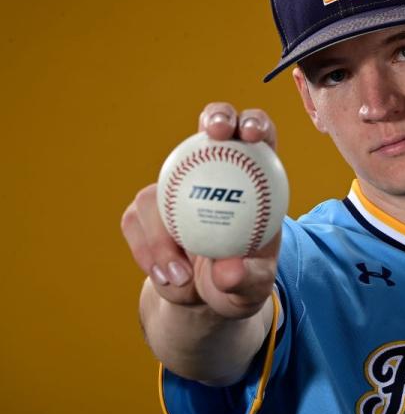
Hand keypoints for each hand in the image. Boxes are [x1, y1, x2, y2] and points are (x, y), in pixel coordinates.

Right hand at [121, 103, 280, 318]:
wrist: (205, 296)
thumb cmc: (241, 282)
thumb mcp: (253, 288)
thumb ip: (247, 279)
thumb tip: (227, 272)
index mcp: (253, 178)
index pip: (259, 137)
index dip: (255, 124)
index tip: (252, 136)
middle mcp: (214, 170)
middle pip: (214, 125)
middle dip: (215, 116)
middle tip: (214, 135)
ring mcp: (175, 185)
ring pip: (162, 183)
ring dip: (164, 235)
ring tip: (182, 278)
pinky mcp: (146, 209)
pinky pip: (136, 221)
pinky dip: (149, 252)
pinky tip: (168, 279)